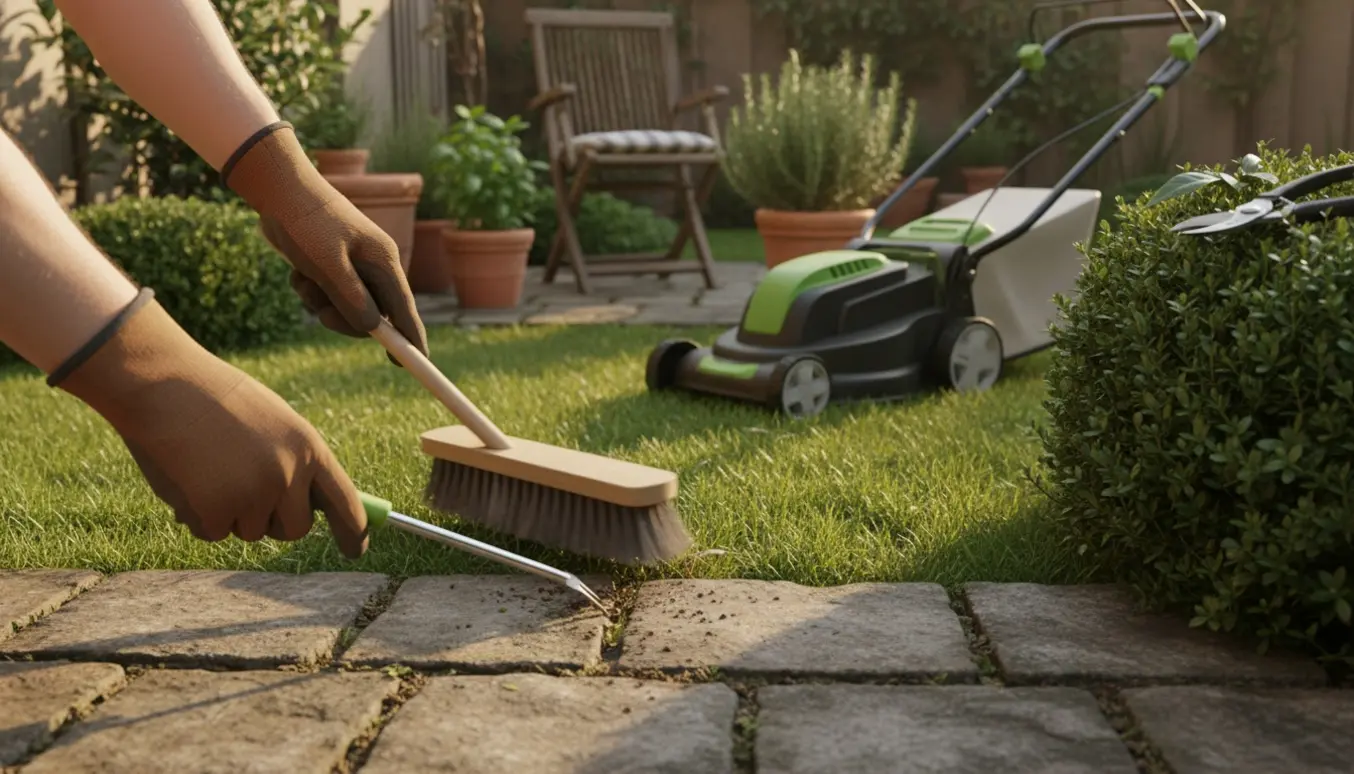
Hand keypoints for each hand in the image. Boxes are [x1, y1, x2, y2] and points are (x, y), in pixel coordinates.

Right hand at [49, 290, 369, 557]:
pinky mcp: (217, 511)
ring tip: (208, 467)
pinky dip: (198, 515)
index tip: (355, 550)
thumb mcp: (272, 422)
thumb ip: (294, 460)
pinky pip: (213, 532)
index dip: (353, 531)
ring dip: (230, 512)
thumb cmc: (214, 399)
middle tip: (243, 490)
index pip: (346, 501)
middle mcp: (289, 475)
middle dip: (272, 520)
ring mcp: (254, 495)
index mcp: (309, 447)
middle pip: (295, 529)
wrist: (163, 385)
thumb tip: (309, 505)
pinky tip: (187, 478)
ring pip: (250, 532)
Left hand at [222, 122, 427, 362]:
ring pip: (345, 306)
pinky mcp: (331, 265)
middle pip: (372, 313)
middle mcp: (373, 264)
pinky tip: (297, 273)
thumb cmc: (305, 222)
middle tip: (320, 314)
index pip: (404, 308)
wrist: (276, 188)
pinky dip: (310, 292)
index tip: (418, 364)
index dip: (412, 338)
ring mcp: (352, 265)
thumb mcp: (327, 265)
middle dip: (344, 318)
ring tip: (302, 281)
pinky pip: (327, 295)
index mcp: (383, 260)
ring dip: (320, 303)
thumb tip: (372, 330)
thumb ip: (351, 299)